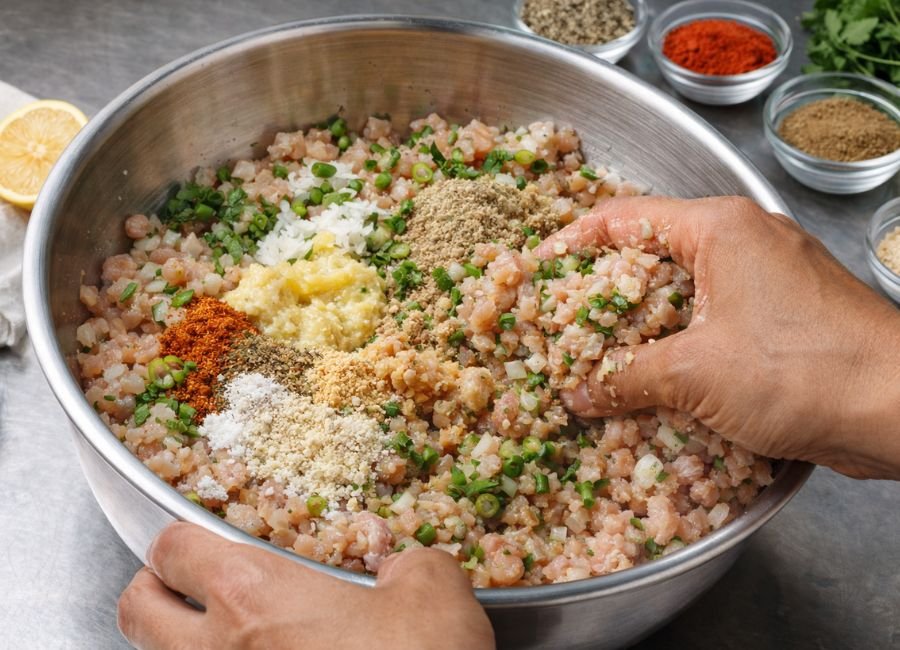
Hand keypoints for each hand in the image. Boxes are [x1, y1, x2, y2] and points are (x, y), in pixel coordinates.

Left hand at [118, 522, 494, 649]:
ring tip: (229, 640)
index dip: (182, 538)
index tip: (200, 542)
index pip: (172, 547)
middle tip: (187, 590)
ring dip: (180, 645)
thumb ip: (412, 565)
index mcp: (252, 594)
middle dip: (153, 591)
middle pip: (135, 610)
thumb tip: (406, 570)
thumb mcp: (434, 594)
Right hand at [536, 196, 899, 479]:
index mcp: (718, 227)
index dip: (571, 242)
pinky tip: (657, 384)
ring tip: (599, 361)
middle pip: (650, 256)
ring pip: (682, 294)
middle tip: (563, 327)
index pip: (623, 216)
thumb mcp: (694, 374)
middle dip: (602, 295)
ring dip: (641, 328)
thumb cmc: (803, 370)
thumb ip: (626, 378)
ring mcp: (767, 278)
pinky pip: (713, 322)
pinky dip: (680, 347)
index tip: (538, 272)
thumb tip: (579, 394)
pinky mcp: (784, 317)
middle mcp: (743, 241)